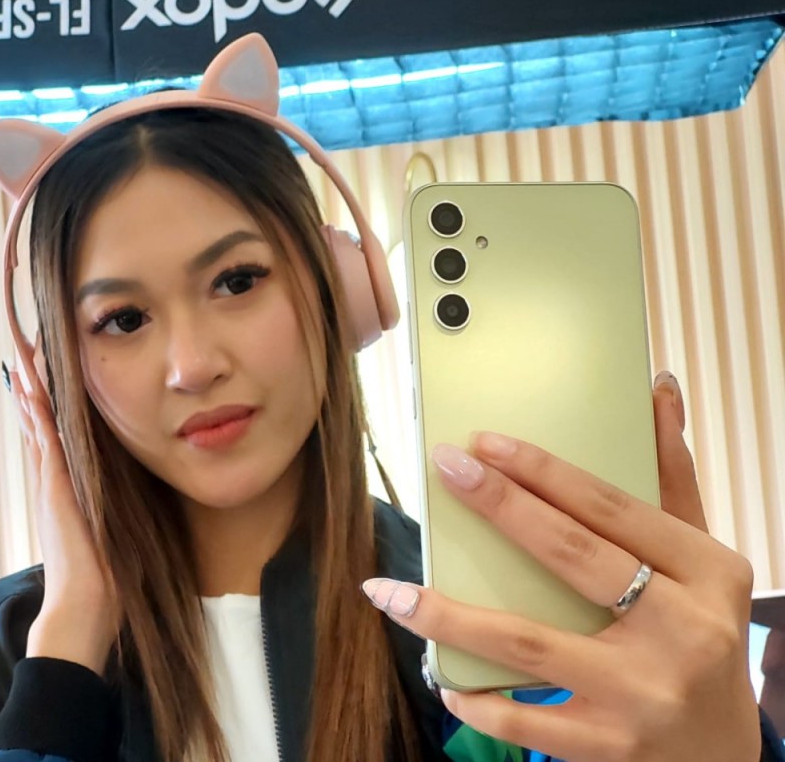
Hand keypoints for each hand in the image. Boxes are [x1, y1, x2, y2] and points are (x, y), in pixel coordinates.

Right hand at [9, 364, 118, 674]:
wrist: (83, 610)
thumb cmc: (103, 576)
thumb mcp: (110, 529)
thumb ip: (112, 507)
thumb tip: (129, 495)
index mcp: (63, 490)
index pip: (51, 437)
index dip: (46, 405)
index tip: (45, 372)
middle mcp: (50, 483)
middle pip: (37, 424)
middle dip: (33, 388)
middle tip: (26, 349)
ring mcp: (49, 487)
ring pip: (36, 428)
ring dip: (30, 392)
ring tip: (23, 355)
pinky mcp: (54, 493)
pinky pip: (44, 446)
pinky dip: (36, 417)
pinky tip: (31, 389)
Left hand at [364, 373, 761, 760]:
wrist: (723, 754)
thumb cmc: (702, 634)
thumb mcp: (701, 559)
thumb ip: (673, 477)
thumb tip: (656, 389)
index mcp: (707, 571)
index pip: (610, 507)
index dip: (542, 470)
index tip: (482, 442)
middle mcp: (683, 629)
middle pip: (570, 556)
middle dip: (500, 505)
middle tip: (443, 468)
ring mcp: (645, 693)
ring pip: (528, 641)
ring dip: (450, 616)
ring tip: (390, 592)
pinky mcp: (612, 747)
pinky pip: (528, 721)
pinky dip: (478, 700)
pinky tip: (440, 674)